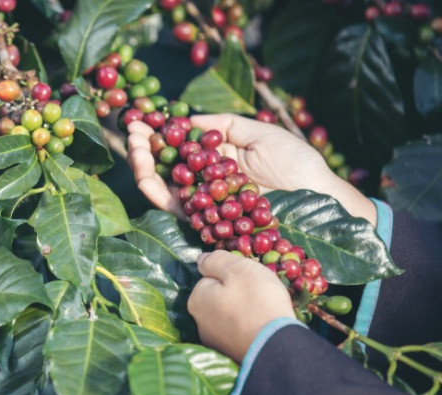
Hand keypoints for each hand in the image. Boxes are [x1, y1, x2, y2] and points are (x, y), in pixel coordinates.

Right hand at [126, 115, 376, 225]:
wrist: (318, 198)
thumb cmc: (297, 164)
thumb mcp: (260, 133)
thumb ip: (224, 126)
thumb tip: (188, 119)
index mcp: (217, 158)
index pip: (179, 144)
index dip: (159, 131)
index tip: (142, 117)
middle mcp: (205, 181)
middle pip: (164, 165)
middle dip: (144, 147)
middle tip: (131, 129)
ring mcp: (204, 202)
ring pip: (162, 186)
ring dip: (142, 167)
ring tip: (135, 147)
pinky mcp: (206, 222)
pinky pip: (175, 209)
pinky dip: (156, 193)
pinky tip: (146, 176)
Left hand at [188, 250, 294, 362]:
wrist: (277, 347)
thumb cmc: (256, 302)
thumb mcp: (237, 269)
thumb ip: (216, 260)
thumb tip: (201, 259)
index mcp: (196, 300)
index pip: (211, 278)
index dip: (232, 276)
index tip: (249, 280)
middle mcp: (199, 323)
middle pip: (219, 298)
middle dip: (237, 295)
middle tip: (260, 296)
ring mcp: (215, 342)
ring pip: (230, 316)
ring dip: (244, 312)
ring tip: (265, 313)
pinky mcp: (231, 355)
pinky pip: (241, 333)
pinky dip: (250, 329)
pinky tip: (264, 329)